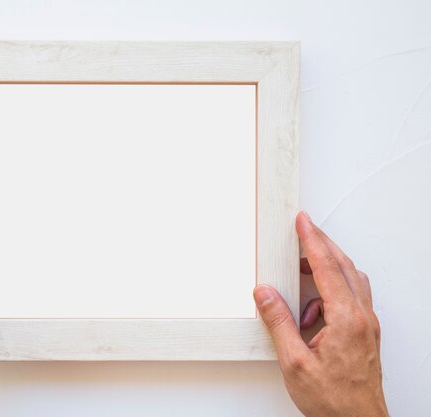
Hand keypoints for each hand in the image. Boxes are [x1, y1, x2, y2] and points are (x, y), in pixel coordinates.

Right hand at [254, 212, 387, 416]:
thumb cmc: (333, 399)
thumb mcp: (295, 361)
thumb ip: (279, 322)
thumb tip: (265, 293)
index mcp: (347, 320)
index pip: (327, 268)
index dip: (312, 241)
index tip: (302, 222)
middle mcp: (362, 317)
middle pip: (344, 266)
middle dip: (322, 244)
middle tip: (303, 230)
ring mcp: (367, 324)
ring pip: (351, 280)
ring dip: (328, 266)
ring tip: (300, 271)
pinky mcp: (365, 332)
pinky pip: (351, 297)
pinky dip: (331, 291)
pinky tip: (310, 309)